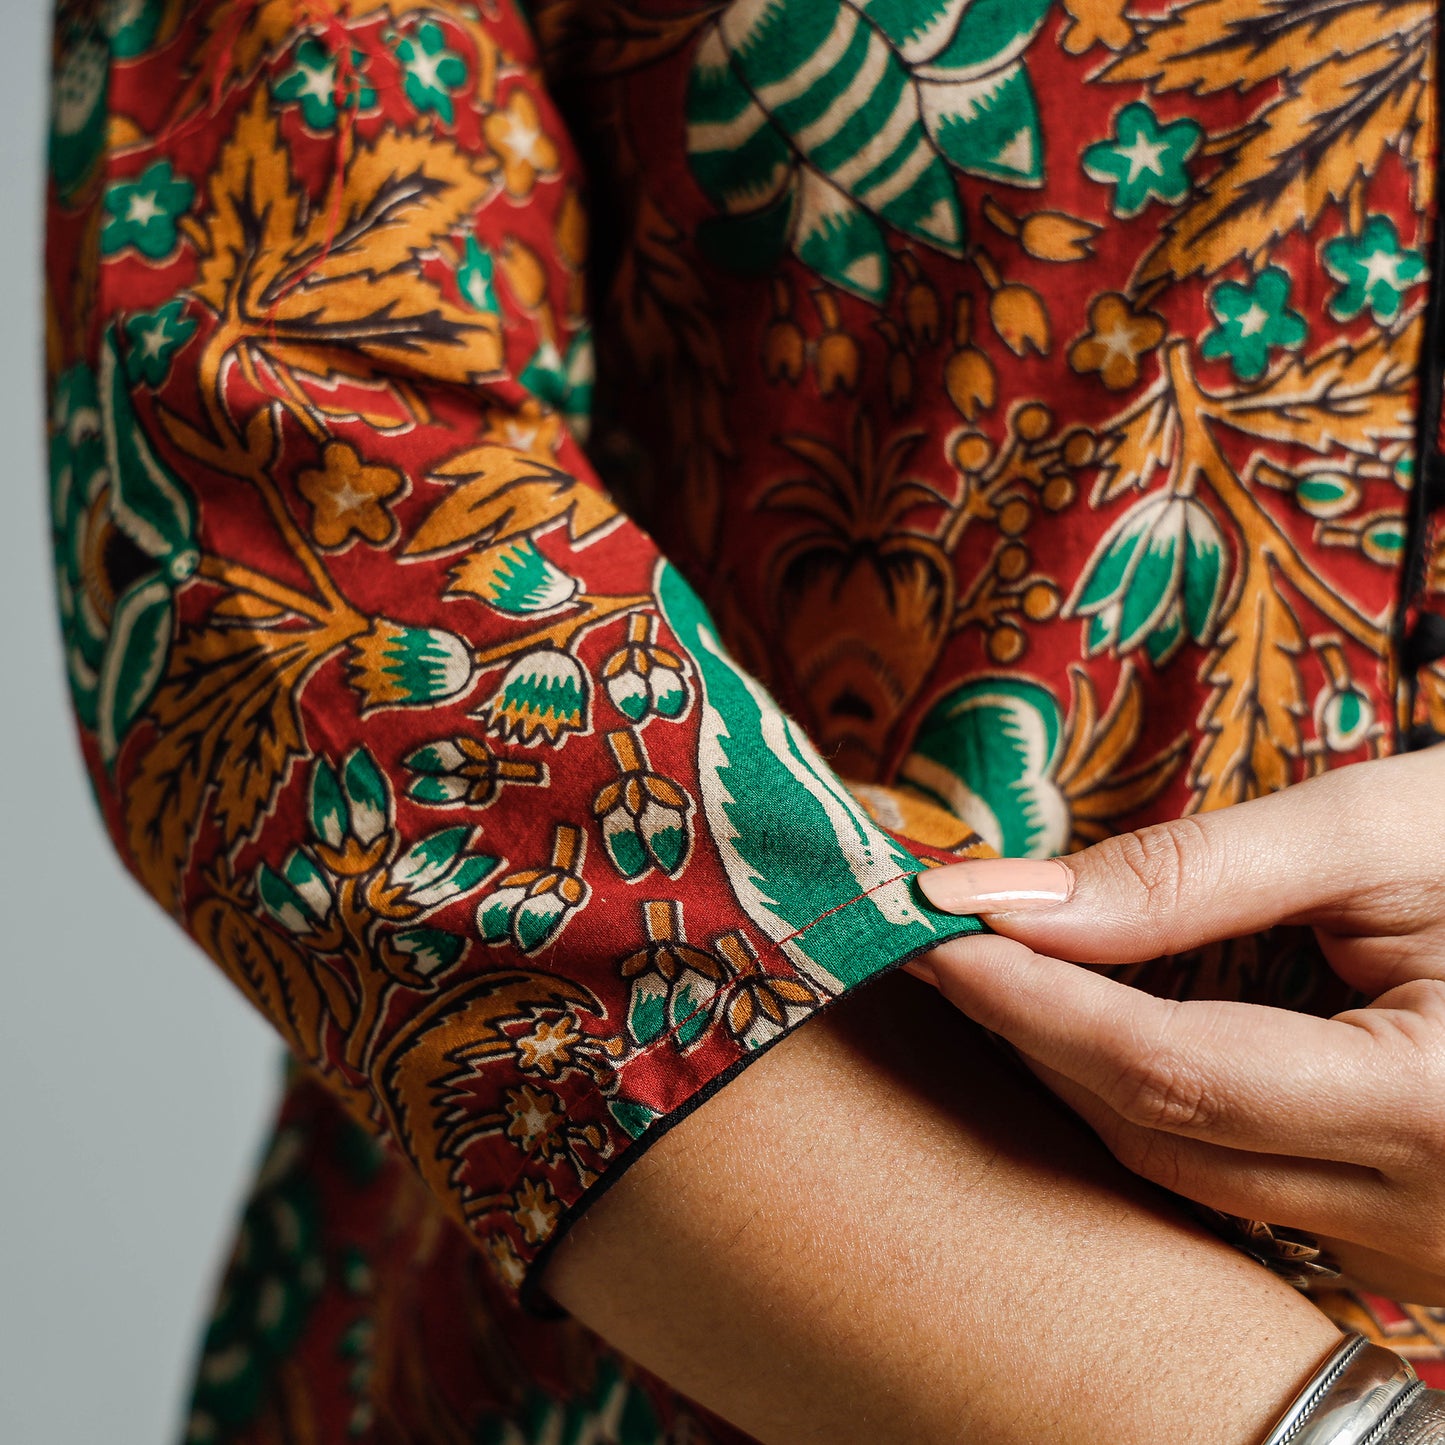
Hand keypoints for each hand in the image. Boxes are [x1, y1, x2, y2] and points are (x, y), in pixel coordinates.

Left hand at [907, 747, 1444, 1303]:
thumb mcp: (1382, 834)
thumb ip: (1194, 875)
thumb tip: (1010, 899)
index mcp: (1439, 1113)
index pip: (1167, 1071)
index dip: (1031, 999)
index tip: (931, 928)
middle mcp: (1425, 1217)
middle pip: (1157, 1133)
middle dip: (1032, 1032)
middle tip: (945, 937)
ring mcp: (1413, 1246)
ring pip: (1180, 1171)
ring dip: (1076, 1070)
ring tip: (1004, 969)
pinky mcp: (1399, 1234)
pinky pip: (1229, 1180)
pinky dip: (1147, 1102)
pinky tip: (1099, 1027)